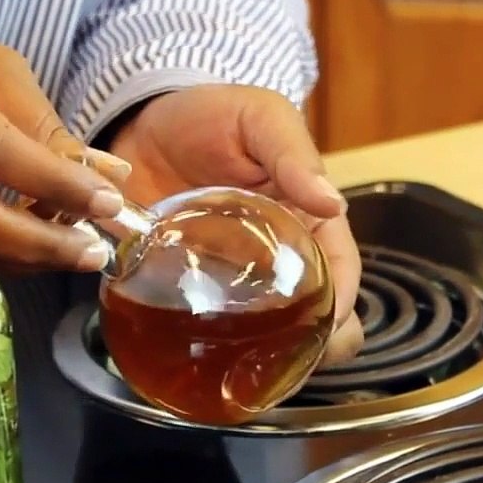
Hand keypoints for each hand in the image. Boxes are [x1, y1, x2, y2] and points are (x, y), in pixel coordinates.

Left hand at [106, 84, 363, 365]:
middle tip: (283, 361)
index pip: (341, 277)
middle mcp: (275, 259)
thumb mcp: (260, 117)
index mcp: (308, 223)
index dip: (341, 310)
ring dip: (260, 360)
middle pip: (313, 321)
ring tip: (239, 369)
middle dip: (311, 351)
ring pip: (262, 337)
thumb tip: (332, 202)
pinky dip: (201, 349)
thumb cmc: (212, 114)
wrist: (140, 121)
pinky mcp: (184, 287)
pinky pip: (200, 329)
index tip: (325, 330)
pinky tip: (188, 355)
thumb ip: (293, 153)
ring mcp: (230, 279)